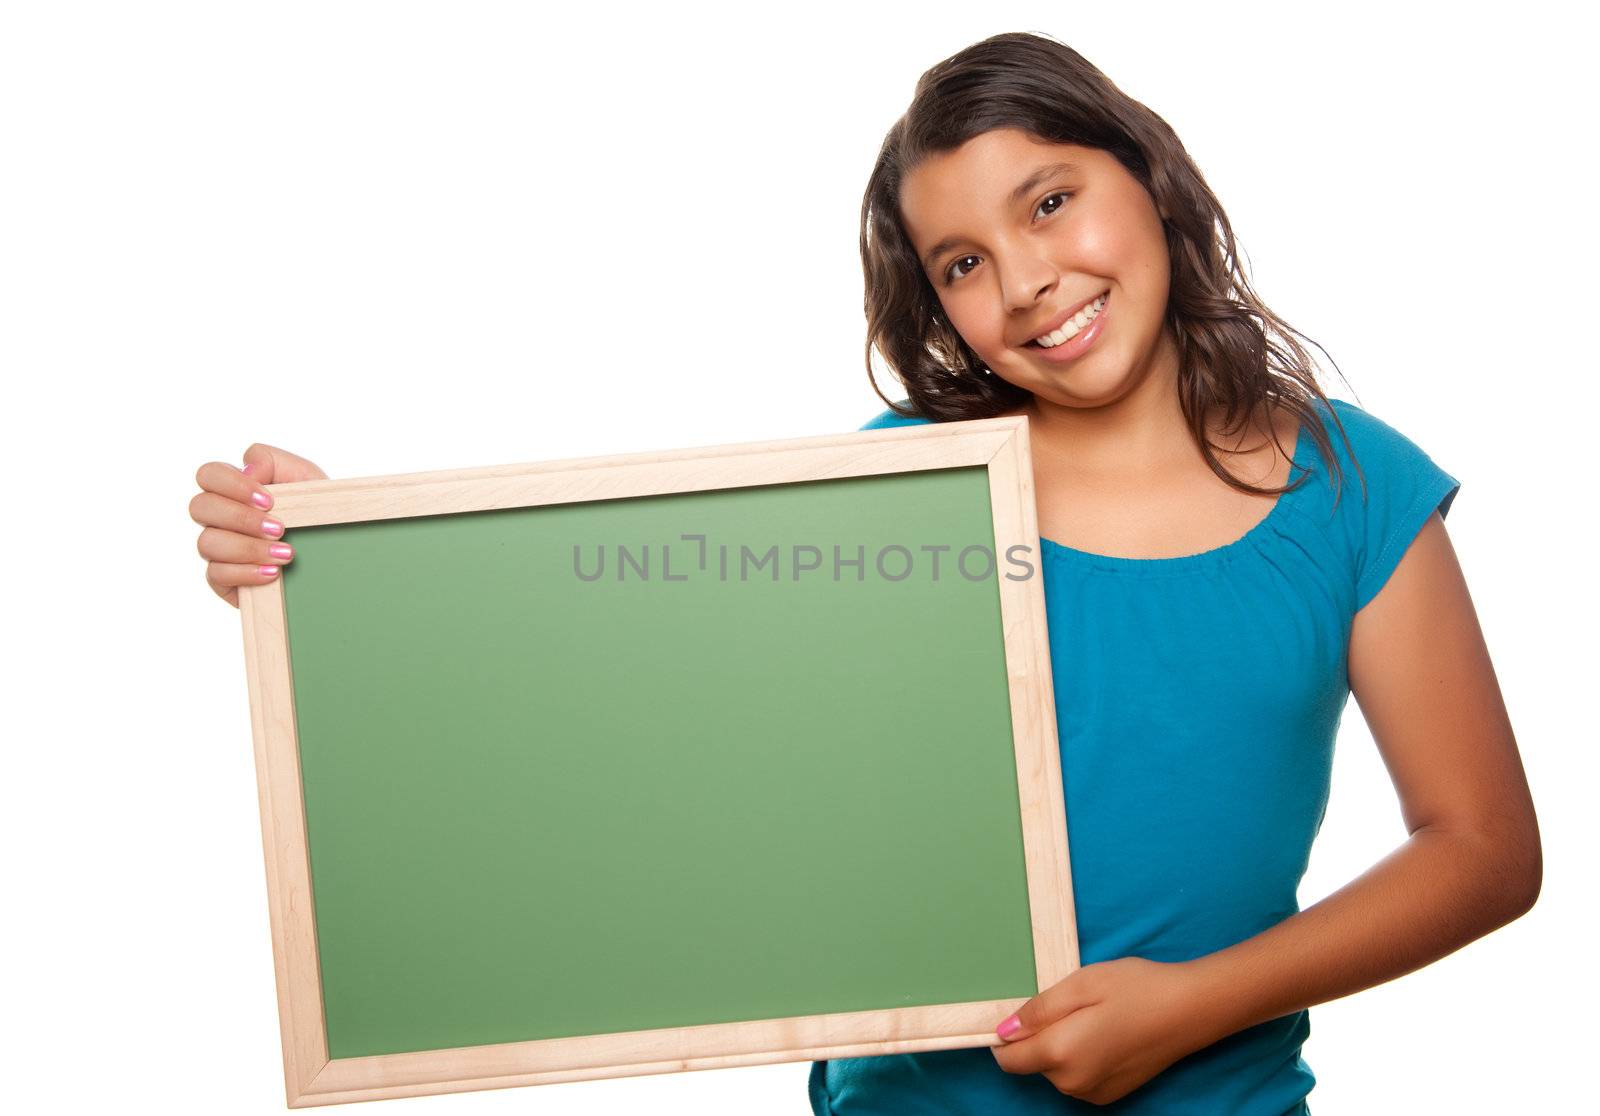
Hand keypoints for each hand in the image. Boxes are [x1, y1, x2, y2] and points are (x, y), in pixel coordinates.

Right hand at [190, 443, 326, 607]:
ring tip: (286, 554)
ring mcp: (219, 548)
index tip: (269, 501)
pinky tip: (273, 573)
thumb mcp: (307, 479)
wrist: (336, 557)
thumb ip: (275, 461)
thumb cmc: (318, 513)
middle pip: (200, 506)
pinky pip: (216, 574)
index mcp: (236, 489)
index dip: (232, 485)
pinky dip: (246, 573)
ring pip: (207, 542)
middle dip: (241, 518)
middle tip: (279, 528)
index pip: (210, 474)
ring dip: (248, 547)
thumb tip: (248, 470)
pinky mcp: (223, 578)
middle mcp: (220, 517)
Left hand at [991, 957, 1216, 1104]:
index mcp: (1062, 1054)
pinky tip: (1105, 1034)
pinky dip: (1080, 1058)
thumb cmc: (1135, 988)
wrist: (1190, 1010)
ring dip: (1060, 1047)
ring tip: (1092, 1016)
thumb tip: (1004, 1030)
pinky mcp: (1110, 1094)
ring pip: (1055, 1070)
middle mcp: (1073, 1083)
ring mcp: (1093, 1093)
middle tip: (1071, 1005)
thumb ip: (1039, 1010)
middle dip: (1039, 1037)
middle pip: (1033, 1063)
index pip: (1008, 1060)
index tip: (1023, 1013)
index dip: (1005, 1037)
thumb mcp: (1081, 984)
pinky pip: (1077, 1077)